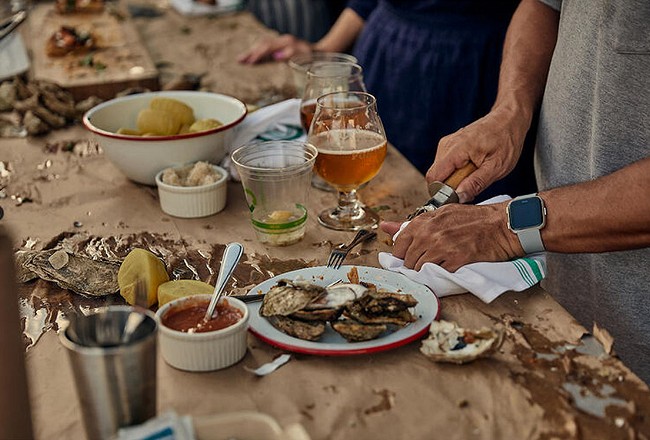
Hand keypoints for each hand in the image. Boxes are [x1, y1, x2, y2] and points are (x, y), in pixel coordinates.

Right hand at [238, 34, 311, 63]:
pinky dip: (257, 52)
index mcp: (286, 42)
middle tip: (239, 60)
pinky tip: (251, 57)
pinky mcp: (280, 46)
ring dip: (252, 52)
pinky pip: (266, 47)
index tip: (249, 62)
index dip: (258, 55)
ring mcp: (280, 43)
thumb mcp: (302, 56)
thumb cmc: (311, 56)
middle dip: (250, 53)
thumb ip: (289, 54)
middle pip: (262, 45)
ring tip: (241, 59)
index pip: (267, 48)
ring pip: (262, 45)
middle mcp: (281, 41)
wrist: (319, 52)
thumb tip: (275, 56)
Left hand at [380, 202, 521, 271]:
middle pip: (408, 259)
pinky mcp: (456, 259)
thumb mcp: (442, 214)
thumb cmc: (474, 219)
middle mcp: (430, 232)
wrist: (502, 225)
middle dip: (413, 266)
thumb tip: (385, 226)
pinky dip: (440, 276)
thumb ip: (414, 223)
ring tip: (436, 269)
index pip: (400, 242)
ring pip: (420, 269)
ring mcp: (442, 246)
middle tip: (424, 266)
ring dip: (426, 272)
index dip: (401, 254)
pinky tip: (447, 271)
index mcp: (426, 220)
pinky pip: (438, 275)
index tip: (405, 259)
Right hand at [425, 108, 529, 201]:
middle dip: (451, 186)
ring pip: (440, 172)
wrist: (508, 119)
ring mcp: (446, 144)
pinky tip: (472, 167)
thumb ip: (476, 184)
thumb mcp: (497, 167)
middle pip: (436, 176)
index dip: (442, 192)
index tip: (458, 195)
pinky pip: (445, 166)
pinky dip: (456, 172)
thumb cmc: (506, 139)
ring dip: (455, 179)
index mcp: (456, 149)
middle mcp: (447, 145)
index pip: (433, 177)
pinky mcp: (449, 146)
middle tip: (472, 183)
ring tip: (475, 172)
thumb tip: (459, 197)